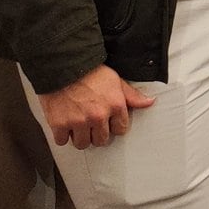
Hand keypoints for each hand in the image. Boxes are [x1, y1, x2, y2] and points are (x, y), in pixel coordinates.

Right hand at [38, 65, 154, 149]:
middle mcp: (98, 116)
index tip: (108, 123)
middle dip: (97, 134)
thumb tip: (149, 102)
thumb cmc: (89, 71)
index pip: (120, 130)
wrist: (63, 65)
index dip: (114, 126)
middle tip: (91, 124)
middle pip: (101, 140)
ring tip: (78, 126)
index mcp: (115, 105)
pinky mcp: (59, 124)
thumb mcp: (115, 80)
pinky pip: (62, 141)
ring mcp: (78, 121)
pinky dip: (62, 135)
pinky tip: (64, 125)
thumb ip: (132, 95)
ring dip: (80, 137)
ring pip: (82, 143)